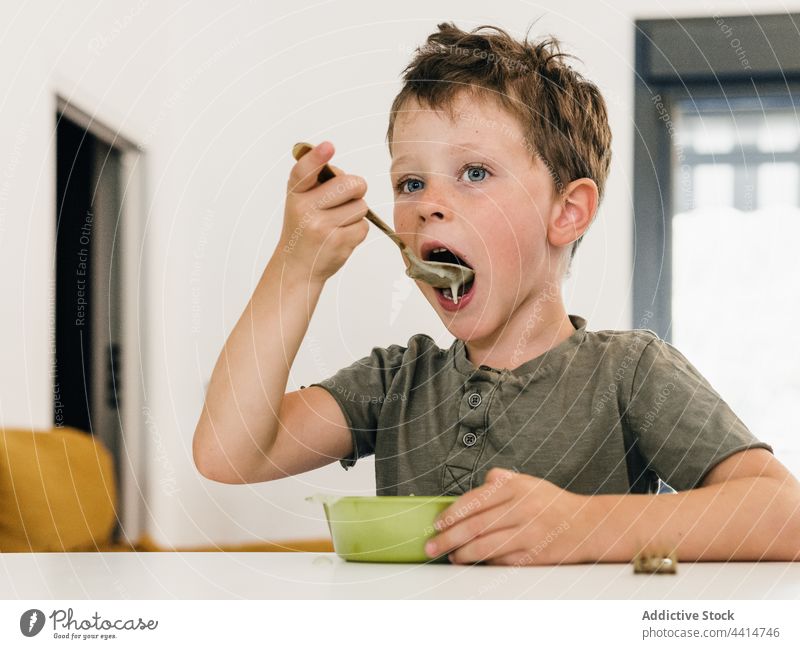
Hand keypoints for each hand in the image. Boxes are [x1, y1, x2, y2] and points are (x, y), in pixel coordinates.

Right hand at [278, 141, 369, 283]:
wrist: (296, 267)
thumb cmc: (304, 229)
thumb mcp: (301, 202)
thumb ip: (319, 183)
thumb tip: (350, 177)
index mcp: (295, 193)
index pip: (304, 171)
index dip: (317, 157)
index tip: (328, 147)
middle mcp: (305, 209)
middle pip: (351, 185)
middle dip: (357, 189)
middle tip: (347, 198)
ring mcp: (321, 227)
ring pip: (361, 207)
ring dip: (355, 214)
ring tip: (337, 223)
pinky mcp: (337, 243)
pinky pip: (363, 227)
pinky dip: (357, 231)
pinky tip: (340, 237)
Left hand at [425, 467, 588, 565]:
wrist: (588, 524)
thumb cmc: (552, 503)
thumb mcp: (528, 482)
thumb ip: (501, 480)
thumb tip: (477, 484)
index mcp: (516, 487)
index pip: (474, 501)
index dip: (451, 514)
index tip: (437, 524)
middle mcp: (522, 508)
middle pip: (475, 525)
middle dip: (448, 538)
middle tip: (432, 546)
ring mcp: (530, 532)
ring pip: (486, 546)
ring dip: (463, 554)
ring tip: (452, 556)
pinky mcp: (536, 554)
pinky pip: (503, 560)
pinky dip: (486, 563)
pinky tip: (475, 563)